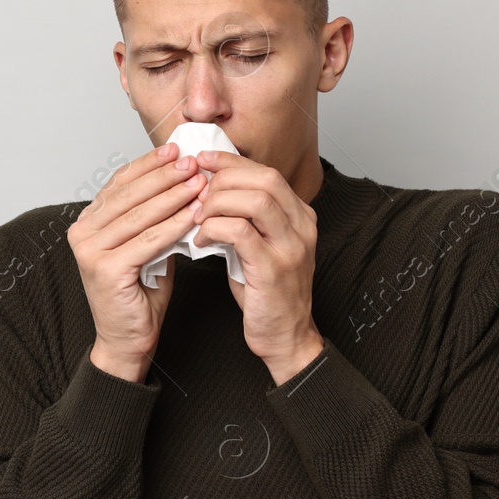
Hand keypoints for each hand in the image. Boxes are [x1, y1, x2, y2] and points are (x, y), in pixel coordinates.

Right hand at [68, 142, 206, 382]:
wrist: (128, 340)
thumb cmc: (139, 294)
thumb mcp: (146, 245)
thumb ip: (153, 216)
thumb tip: (182, 180)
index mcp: (88, 223)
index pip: (119, 184)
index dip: (148, 165)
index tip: (175, 150)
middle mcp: (82, 233)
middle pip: (128, 195)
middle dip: (163, 176)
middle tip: (192, 162)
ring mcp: (89, 251)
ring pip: (139, 215)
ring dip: (172, 196)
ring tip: (199, 183)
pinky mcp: (105, 269)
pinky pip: (147, 240)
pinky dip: (174, 225)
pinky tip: (194, 214)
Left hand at [189, 150, 325, 383]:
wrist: (285, 336)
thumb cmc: (266, 292)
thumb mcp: (258, 245)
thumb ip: (244, 217)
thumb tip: (208, 190)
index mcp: (299, 216)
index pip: (266, 172)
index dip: (230, 162)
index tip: (201, 162)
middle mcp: (302, 227)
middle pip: (264, 178)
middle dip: (223, 179)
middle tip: (196, 193)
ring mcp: (291, 247)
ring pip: (255, 200)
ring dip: (217, 203)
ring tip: (198, 218)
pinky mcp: (273, 269)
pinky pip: (240, 232)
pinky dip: (214, 229)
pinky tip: (201, 240)